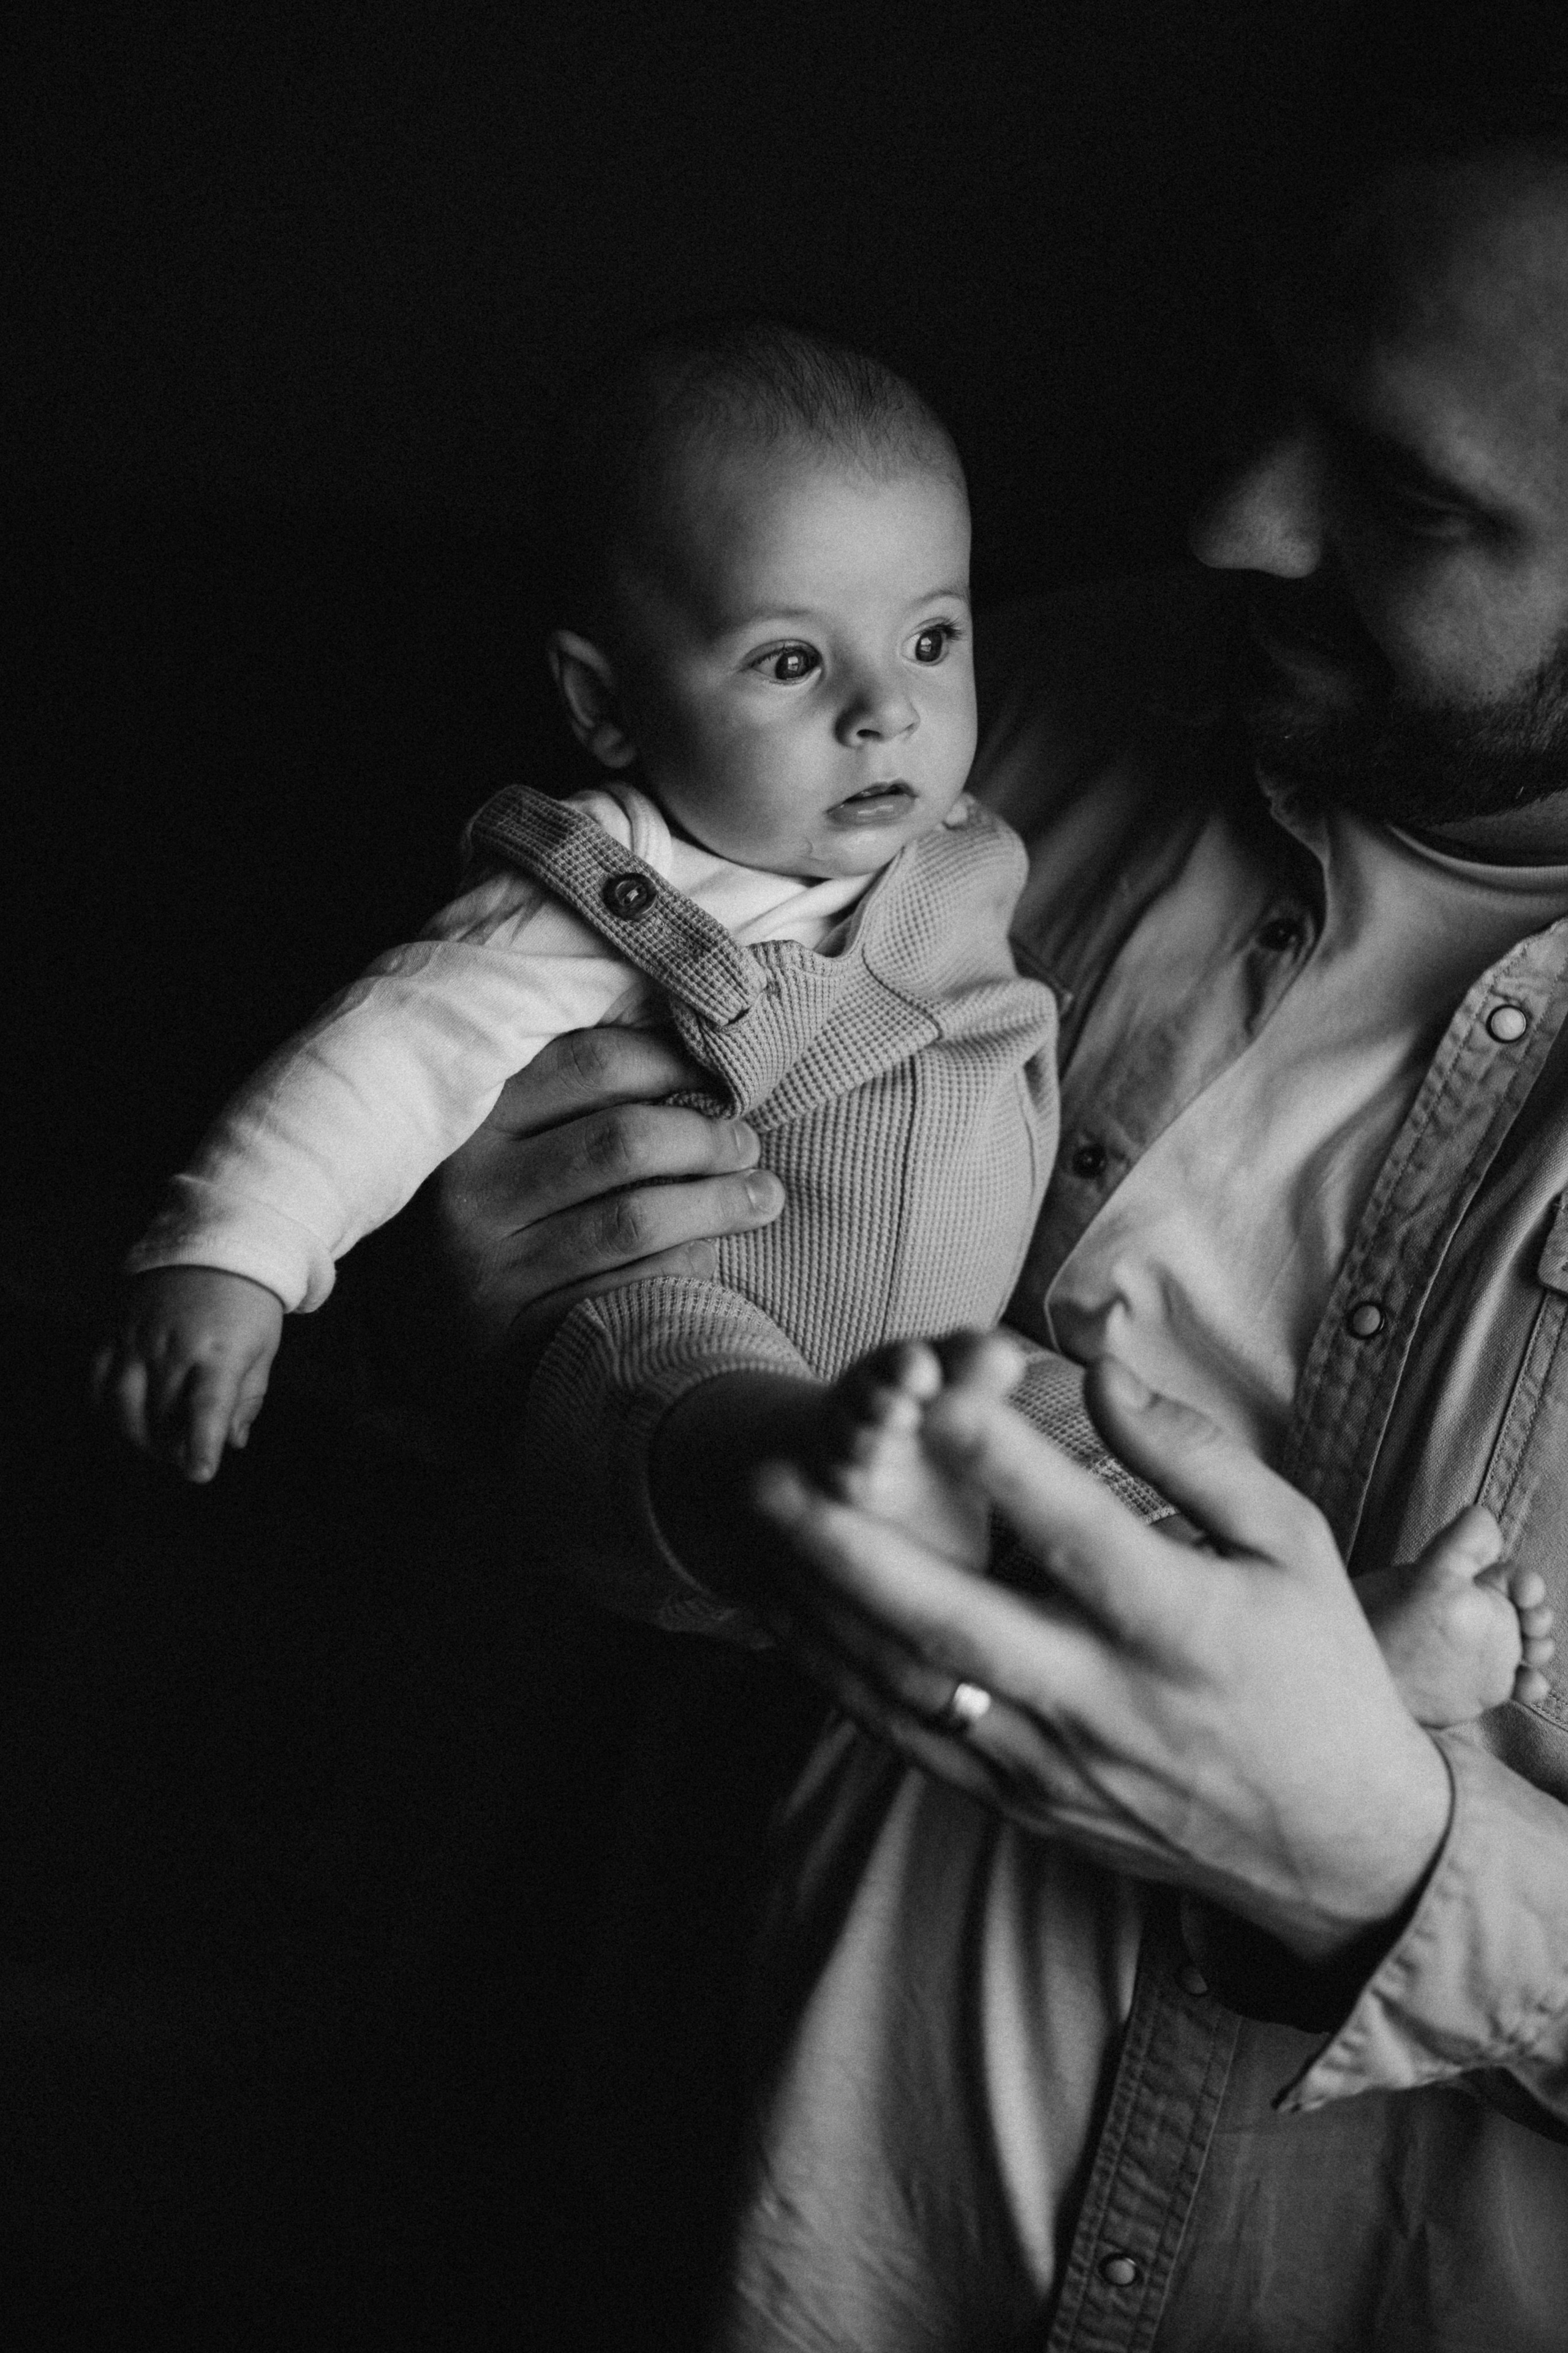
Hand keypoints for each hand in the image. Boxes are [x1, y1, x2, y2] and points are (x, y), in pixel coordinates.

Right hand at [91, 1267, 283, 1481]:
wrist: (215, 1247)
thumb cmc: (248, 1304)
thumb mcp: (263, 1349)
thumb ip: (249, 1398)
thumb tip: (233, 1442)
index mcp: (220, 1352)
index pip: (207, 1407)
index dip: (202, 1444)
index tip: (199, 1474)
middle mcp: (175, 1347)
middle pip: (162, 1416)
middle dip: (172, 1449)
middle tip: (184, 1458)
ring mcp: (139, 1338)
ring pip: (124, 1404)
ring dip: (135, 1436)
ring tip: (154, 1445)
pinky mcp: (116, 1330)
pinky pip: (99, 1379)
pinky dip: (106, 1409)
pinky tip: (122, 1420)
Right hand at [421, 1027, 784, 1371]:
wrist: (428, 1340)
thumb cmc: (493, 1217)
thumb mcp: (503, 1144)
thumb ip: (571, 1097)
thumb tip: (692, 1053)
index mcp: (470, 1122)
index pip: (588, 1063)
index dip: (670, 1063)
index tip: (714, 1077)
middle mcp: (471, 1192)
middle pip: (622, 1141)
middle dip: (705, 1138)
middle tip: (745, 1142)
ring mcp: (494, 1269)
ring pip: (635, 1219)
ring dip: (719, 1203)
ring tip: (762, 1194)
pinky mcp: (524, 1334)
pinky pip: (633, 1287)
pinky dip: (690, 1264)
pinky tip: (713, 1251)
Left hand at [753, 1348, 1452, 1963]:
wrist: (1335, 1851)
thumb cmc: (1319, 1671)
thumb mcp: (1295, 1546)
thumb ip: (1196, 1456)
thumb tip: (1101, 1372)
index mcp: (1180, 1624)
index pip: (1077, 1533)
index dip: (1002, 1464)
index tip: (933, 1394)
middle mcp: (1106, 1698)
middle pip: (956, 1620)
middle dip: (850, 1549)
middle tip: (769, 1479)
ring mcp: (1056, 1760)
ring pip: (914, 1685)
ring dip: (824, 1609)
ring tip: (760, 1534)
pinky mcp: (1026, 1801)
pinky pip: (917, 1739)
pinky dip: (845, 1681)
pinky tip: (795, 1623)